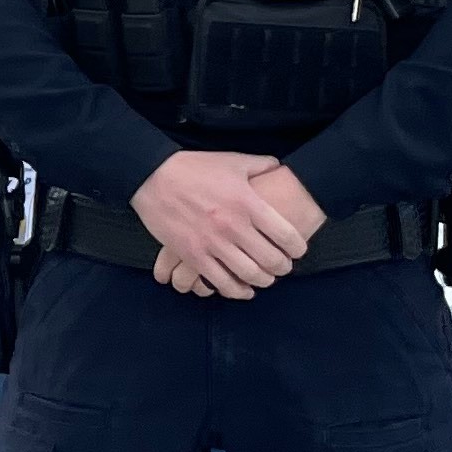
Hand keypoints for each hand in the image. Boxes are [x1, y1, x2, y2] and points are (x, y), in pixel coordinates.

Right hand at [134, 151, 311, 299]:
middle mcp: (234, 226)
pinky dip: (235, 290)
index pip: (286, 235)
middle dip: (283, 268)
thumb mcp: (233, 161)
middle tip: (284, 268)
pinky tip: (242, 290)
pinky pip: (219, 281)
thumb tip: (280, 167)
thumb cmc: (194, 167)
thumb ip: (261, 165)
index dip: (298, 248)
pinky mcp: (192, 255)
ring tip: (265, 279)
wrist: (153, 176)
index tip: (298, 250)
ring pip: (248, 275)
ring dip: (262, 281)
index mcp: (248, 203)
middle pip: (271, 260)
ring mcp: (212, 243)